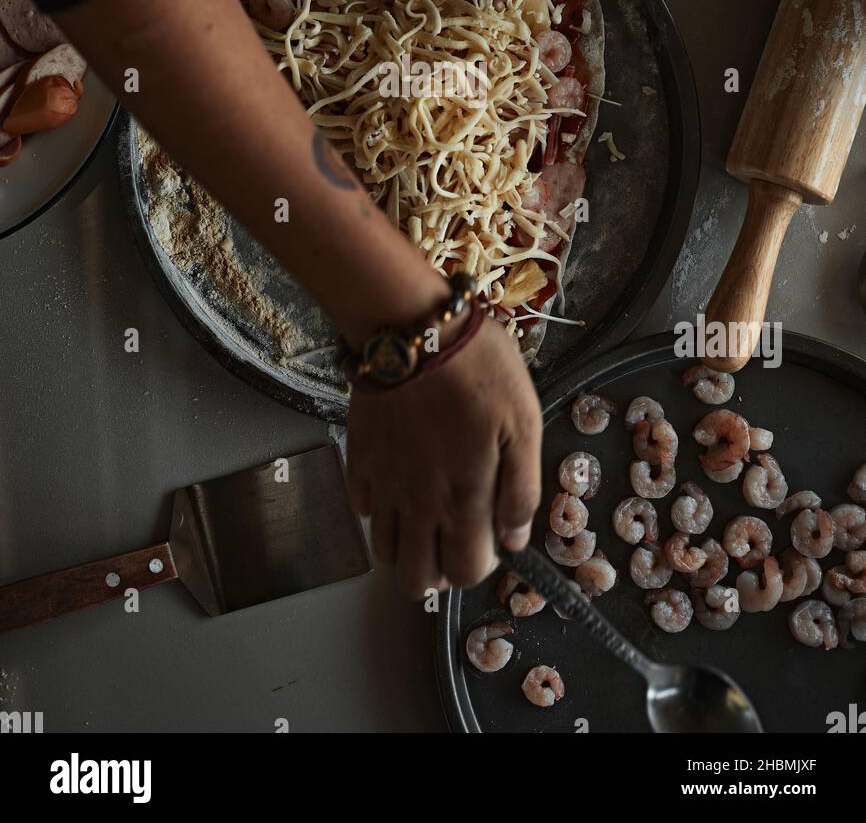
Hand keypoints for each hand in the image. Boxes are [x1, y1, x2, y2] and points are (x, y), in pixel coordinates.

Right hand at [346, 319, 542, 597]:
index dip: (481, 566)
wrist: (412, 327)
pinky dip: (379, 507)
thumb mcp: (523, 422)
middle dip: (439, 573)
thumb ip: (521, 489)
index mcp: (463, 498)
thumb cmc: (477, 369)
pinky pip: (361, 506)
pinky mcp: (357, 457)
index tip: (490, 539)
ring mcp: (382, 483)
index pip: (466, 572)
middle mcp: (417, 503)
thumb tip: (514, 539)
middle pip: (415, 580)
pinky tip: (399, 481)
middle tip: (454, 537)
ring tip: (427, 516)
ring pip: (384, 551)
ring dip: (407, 546)